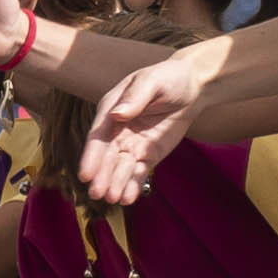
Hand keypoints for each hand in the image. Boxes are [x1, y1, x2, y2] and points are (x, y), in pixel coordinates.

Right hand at [80, 38, 225, 206]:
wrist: (192, 87)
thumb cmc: (168, 78)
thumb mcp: (152, 81)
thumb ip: (135, 97)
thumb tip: (117, 114)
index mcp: (111, 110)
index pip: (98, 136)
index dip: (91, 156)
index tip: (85, 174)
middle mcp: (117, 130)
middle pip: (106, 156)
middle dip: (102, 175)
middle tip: (98, 194)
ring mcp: (131, 144)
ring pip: (120, 168)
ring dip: (115, 183)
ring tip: (113, 199)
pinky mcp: (147, 155)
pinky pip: (138, 173)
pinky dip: (133, 185)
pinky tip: (128, 198)